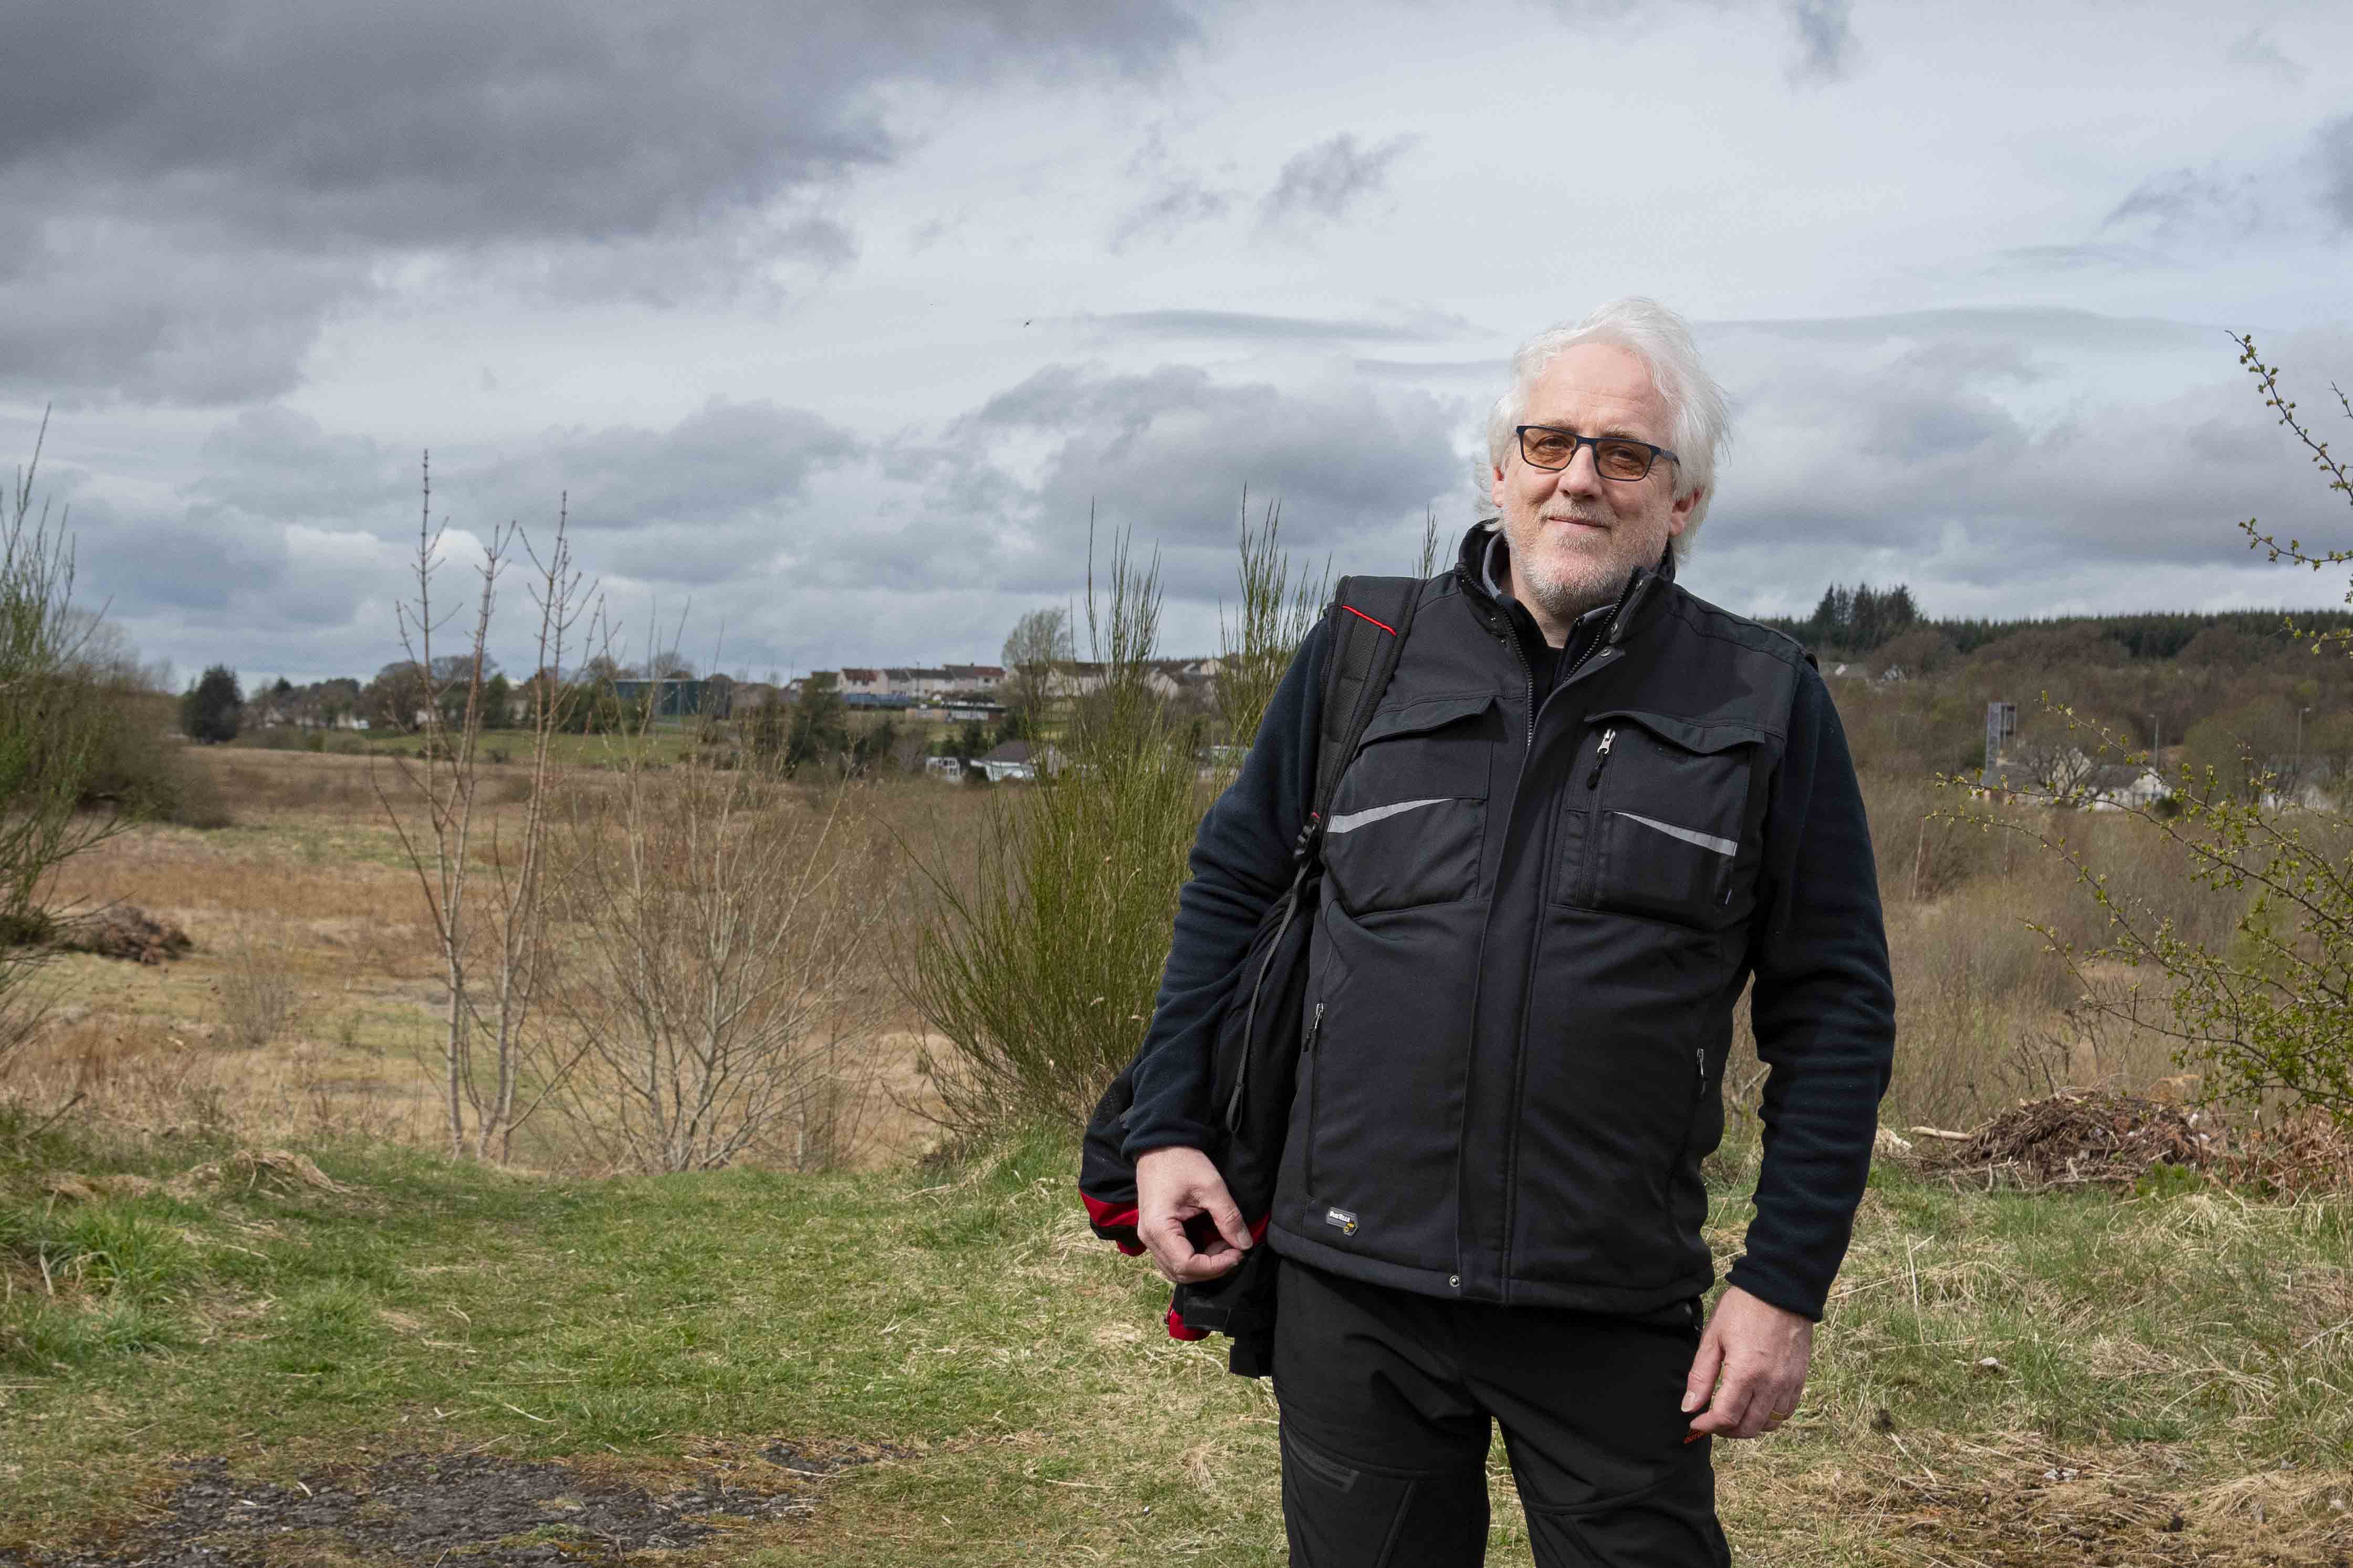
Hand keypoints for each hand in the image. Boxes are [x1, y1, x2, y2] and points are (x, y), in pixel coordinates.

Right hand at [1134, 1146, 1252, 1284]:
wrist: (1160, 1143)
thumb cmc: (1182, 1161)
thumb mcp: (1211, 1186)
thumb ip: (1228, 1217)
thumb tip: (1244, 1244)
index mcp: (1159, 1228)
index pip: (1187, 1265)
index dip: (1216, 1266)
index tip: (1238, 1253)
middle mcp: (1149, 1238)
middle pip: (1180, 1272)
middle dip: (1211, 1268)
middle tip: (1234, 1251)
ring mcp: (1148, 1236)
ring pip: (1175, 1269)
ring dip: (1202, 1266)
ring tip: (1223, 1246)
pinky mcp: (1154, 1232)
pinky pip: (1171, 1257)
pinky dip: (1193, 1258)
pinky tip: (1210, 1243)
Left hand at [1682, 1285, 1812, 1440]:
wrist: (1781, 1289)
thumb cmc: (1743, 1309)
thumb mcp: (1713, 1338)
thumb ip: (1700, 1376)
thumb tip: (1689, 1406)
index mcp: (1746, 1373)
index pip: (1725, 1417)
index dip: (1707, 1425)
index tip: (1695, 1421)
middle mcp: (1770, 1384)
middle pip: (1747, 1427)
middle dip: (1725, 1430)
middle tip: (1710, 1420)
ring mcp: (1788, 1384)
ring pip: (1769, 1425)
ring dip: (1747, 1426)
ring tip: (1731, 1415)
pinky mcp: (1799, 1380)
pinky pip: (1786, 1413)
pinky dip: (1769, 1418)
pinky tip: (1755, 1407)